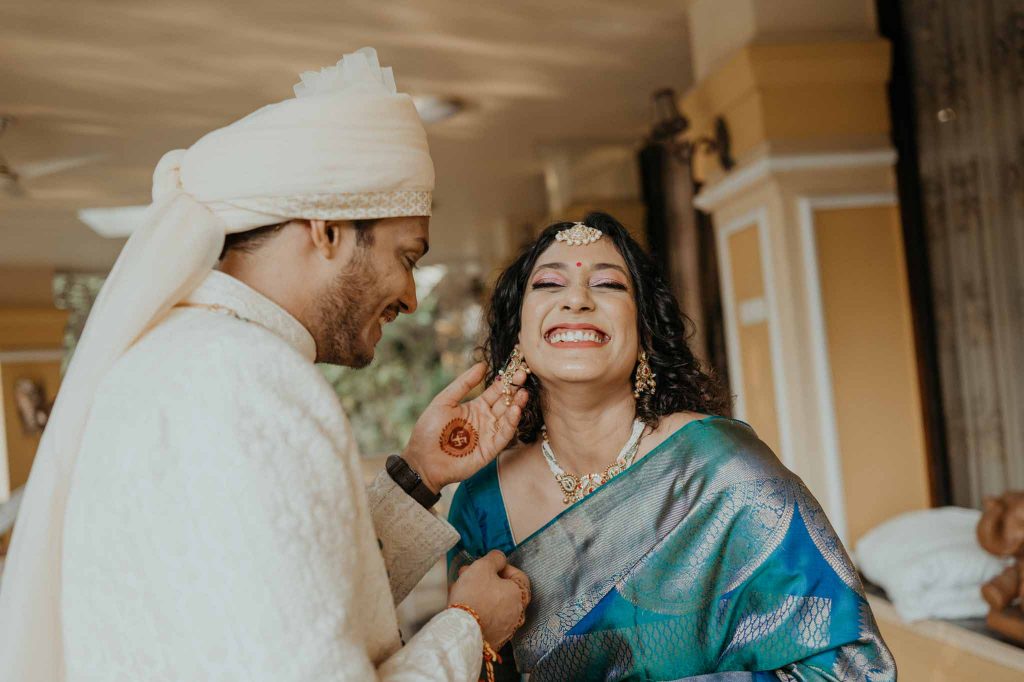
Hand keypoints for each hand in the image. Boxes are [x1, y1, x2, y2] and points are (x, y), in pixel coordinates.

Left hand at [403, 362, 528, 491]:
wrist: (423, 461)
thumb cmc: (429, 431)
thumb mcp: (444, 401)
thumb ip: (463, 384)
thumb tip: (482, 365)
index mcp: (475, 406)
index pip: (495, 391)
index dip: (505, 380)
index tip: (515, 368)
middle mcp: (486, 419)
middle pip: (505, 402)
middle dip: (514, 389)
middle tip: (522, 375)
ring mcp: (489, 434)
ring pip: (508, 417)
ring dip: (517, 404)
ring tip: (523, 392)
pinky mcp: (491, 449)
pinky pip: (504, 434)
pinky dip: (511, 422)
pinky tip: (515, 410)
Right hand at [449, 550, 530, 647]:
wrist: (463, 632)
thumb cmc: (474, 596)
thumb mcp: (483, 567)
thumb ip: (495, 558)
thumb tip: (500, 558)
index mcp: (520, 594)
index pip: (518, 575)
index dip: (501, 566)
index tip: (488, 565)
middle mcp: (518, 612)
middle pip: (504, 589)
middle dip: (486, 579)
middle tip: (470, 574)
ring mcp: (508, 628)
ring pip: (495, 604)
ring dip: (481, 593)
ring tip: (462, 588)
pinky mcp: (495, 638)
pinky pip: (489, 618)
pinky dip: (479, 610)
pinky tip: (464, 605)